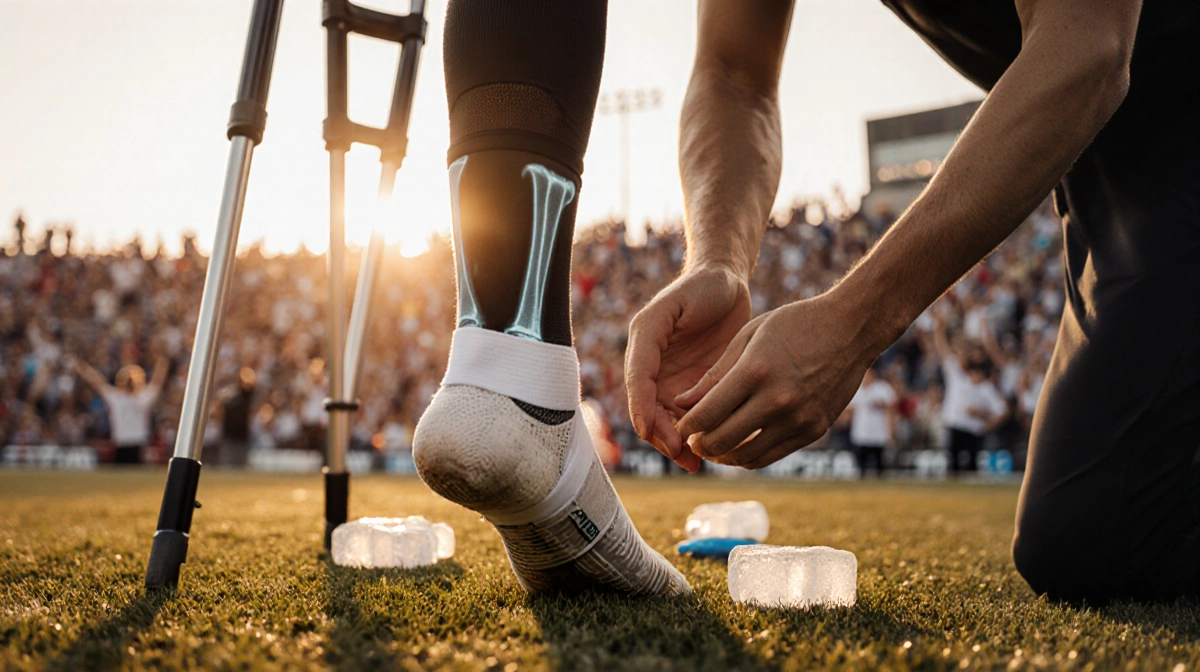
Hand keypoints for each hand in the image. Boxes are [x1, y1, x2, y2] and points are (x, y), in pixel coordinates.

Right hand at [625, 264, 750, 471]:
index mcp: (644, 346)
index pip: (639, 384)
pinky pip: (693, 417)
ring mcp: (675, 380)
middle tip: (682, 453)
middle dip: (663, 435)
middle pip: (652, 410)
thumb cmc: (702, 287)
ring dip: (679, 444)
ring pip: (670, 421)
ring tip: (695, 462)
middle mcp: (655, 368)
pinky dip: (697, 436)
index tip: (649, 432)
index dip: (642, 410)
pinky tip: (707, 452)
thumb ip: (654, 338)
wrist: (729, 282)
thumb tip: (651, 383)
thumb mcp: (672, 306)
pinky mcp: (698, 387)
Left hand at [674, 294, 877, 468]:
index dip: (685, 427)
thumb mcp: (748, 337)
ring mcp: (798, 419)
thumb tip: (680, 404)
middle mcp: (777, 400)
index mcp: (755, 371)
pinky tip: (739, 445)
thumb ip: (714, 374)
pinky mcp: (813, 431)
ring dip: (723, 456)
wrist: (852, 329)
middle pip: (722, 441)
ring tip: (714, 445)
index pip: (706, 415)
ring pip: (745, 457)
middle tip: (693, 440)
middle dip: (699, 445)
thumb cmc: (793, 325)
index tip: (679, 426)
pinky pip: (770, 456)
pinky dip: (748, 456)